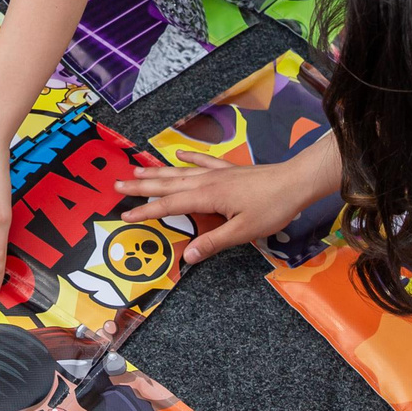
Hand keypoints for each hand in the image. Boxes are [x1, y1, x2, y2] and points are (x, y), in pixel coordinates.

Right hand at [119, 149, 329, 266]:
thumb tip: (188, 257)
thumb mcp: (243, 231)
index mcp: (207, 197)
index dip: (146, 210)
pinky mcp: (229, 170)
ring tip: (136, 169)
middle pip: (167, 183)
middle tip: (117, 183)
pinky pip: (203, 162)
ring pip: (180, 172)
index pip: (169, 204)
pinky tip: (179, 153)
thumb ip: (213, 242)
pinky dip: (189, 158)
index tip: (125, 214)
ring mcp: (217, 173)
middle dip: (141, 185)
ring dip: (156, 171)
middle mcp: (206, 182)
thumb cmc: (272, 208)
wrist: (295, 181)